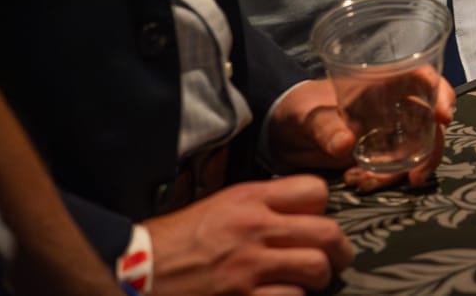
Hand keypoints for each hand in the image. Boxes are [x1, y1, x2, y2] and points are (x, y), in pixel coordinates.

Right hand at [143, 175, 352, 295]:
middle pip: (327, 232)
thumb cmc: (176, 240)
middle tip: (337, 258)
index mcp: (249, 199)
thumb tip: (300, 214)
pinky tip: (286, 295)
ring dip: (320, 278)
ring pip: (316, 268)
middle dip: (339, 249)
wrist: (135, 270)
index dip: (324, 208)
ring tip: (314, 281)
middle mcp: (254, 229)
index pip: (315, 191)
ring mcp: (249, 267)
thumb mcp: (220, 206)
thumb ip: (260, 206)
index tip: (320, 220)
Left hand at [268, 74, 455, 190]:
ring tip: (365, 183)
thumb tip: (345, 145)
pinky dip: (385, 180)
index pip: (423, 79)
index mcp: (381, 83)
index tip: (443, 118)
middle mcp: (392, 106)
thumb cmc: (297, 108)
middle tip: (415, 175)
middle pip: (430, 120)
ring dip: (402, 171)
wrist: (281, 133)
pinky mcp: (378, 154)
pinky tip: (358, 183)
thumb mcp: (307, 114)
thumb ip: (326, 127)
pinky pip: (396, 167)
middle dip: (430, 149)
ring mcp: (388, 131)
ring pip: (416, 149)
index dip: (441, 93)